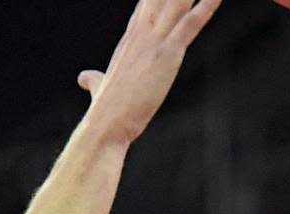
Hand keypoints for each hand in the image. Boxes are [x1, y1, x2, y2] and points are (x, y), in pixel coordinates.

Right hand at [79, 0, 221, 146]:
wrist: (105, 126)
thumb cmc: (105, 111)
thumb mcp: (100, 88)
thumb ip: (94, 80)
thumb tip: (84, 78)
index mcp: (130, 38)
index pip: (148, 1)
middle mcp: (141, 32)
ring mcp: (154, 41)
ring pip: (177, 1)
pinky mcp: (167, 55)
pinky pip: (190, 24)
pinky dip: (205, 7)